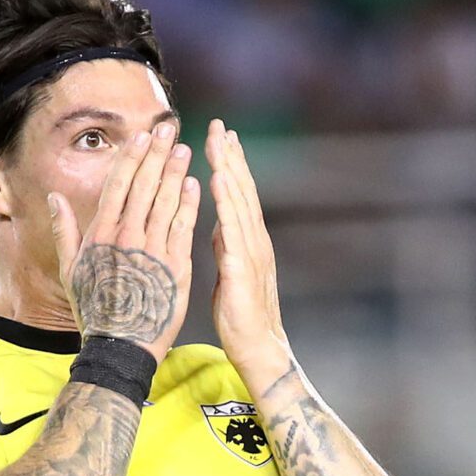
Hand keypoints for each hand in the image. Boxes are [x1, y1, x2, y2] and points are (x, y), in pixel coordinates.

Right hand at [50, 122, 199, 361]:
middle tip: (169, 130)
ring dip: (175, 173)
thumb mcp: (70, 270)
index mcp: (101, 235)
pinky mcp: (175, 268)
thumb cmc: (95, 310)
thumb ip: (64, 231)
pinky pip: (183, 230)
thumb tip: (55, 198)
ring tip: (185, 150)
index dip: (131, 158)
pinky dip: (189, 205)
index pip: (118, 186)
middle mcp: (126, 238)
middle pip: (143, 187)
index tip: (142, 137)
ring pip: (165, 203)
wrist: (120, 346)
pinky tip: (195, 185)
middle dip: (156, 155)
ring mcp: (151, 252)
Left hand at [206, 119, 293, 395]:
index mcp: (247, 241)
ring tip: (220, 146)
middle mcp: (253, 242)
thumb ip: (225, 243)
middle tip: (221, 126)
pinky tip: (220, 188)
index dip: (231, 164)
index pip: (238, 195)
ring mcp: (251, 255)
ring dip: (231, 174)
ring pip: (240, 206)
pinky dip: (228, 208)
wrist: (259, 349)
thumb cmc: (241, 315)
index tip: (221, 136)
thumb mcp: (229, 270)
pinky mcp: (242, 272)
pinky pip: (233, 234)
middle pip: (242, 191)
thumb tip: (217, 220)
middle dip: (231, 158)